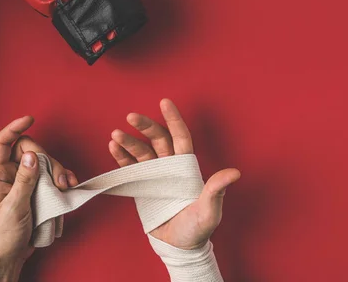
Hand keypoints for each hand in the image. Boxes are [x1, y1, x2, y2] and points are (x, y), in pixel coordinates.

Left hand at [0, 116, 78, 281]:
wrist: (12, 253)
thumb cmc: (5, 232)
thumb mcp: (14, 207)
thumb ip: (23, 181)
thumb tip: (31, 156)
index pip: (2, 142)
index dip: (14, 128)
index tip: (29, 119)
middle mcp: (12, 172)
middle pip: (29, 148)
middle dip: (46, 157)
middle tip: (57, 176)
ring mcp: (26, 180)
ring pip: (44, 161)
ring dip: (58, 169)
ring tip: (65, 185)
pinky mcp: (39, 188)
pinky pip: (53, 174)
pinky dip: (63, 177)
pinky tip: (70, 186)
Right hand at [108, 99, 240, 249]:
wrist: (179, 246)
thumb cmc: (198, 228)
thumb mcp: (210, 210)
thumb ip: (217, 190)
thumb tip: (234, 173)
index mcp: (187, 166)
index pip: (180, 136)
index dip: (173, 119)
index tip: (165, 102)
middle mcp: (170, 166)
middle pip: (157, 139)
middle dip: (144, 126)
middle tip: (131, 116)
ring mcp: (155, 174)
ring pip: (141, 151)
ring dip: (128, 141)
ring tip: (116, 135)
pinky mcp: (142, 185)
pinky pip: (130, 167)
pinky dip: (121, 156)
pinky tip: (113, 147)